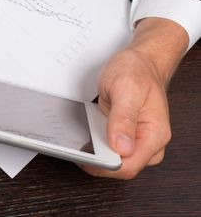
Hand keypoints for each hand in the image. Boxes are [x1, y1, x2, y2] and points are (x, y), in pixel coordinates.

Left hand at [80, 18, 188, 178]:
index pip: (128, 166)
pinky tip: (86, 138)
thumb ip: (123, 119)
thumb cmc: (137, 71)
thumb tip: (121, 146)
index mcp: (154, 134)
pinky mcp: (125, 135)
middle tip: (77, 149)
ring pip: (114, 160)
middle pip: (121, 167)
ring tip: (80, 143)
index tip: (84, 157)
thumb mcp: (126, 89)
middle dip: (98, 161)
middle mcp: (148, 141)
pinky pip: (110, 149)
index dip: (104, 166)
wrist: (140, 62)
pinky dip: (97, 146)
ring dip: (96, 155)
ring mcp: (137, 140)